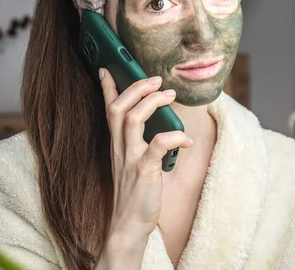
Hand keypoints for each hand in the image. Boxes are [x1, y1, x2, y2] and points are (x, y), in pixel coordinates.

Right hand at [94, 68, 192, 268]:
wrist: (128, 225)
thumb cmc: (135, 192)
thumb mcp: (133, 162)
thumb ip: (140, 143)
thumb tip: (158, 124)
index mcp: (117, 144)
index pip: (108, 109)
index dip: (108, 87)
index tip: (107, 68)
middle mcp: (120, 148)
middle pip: (119, 108)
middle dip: (136, 87)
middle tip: (156, 79)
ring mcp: (130, 159)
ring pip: (133, 119)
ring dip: (152, 102)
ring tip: (170, 96)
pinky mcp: (144, 171)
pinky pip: (158, 145)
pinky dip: (174, 136)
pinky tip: (186, 138)